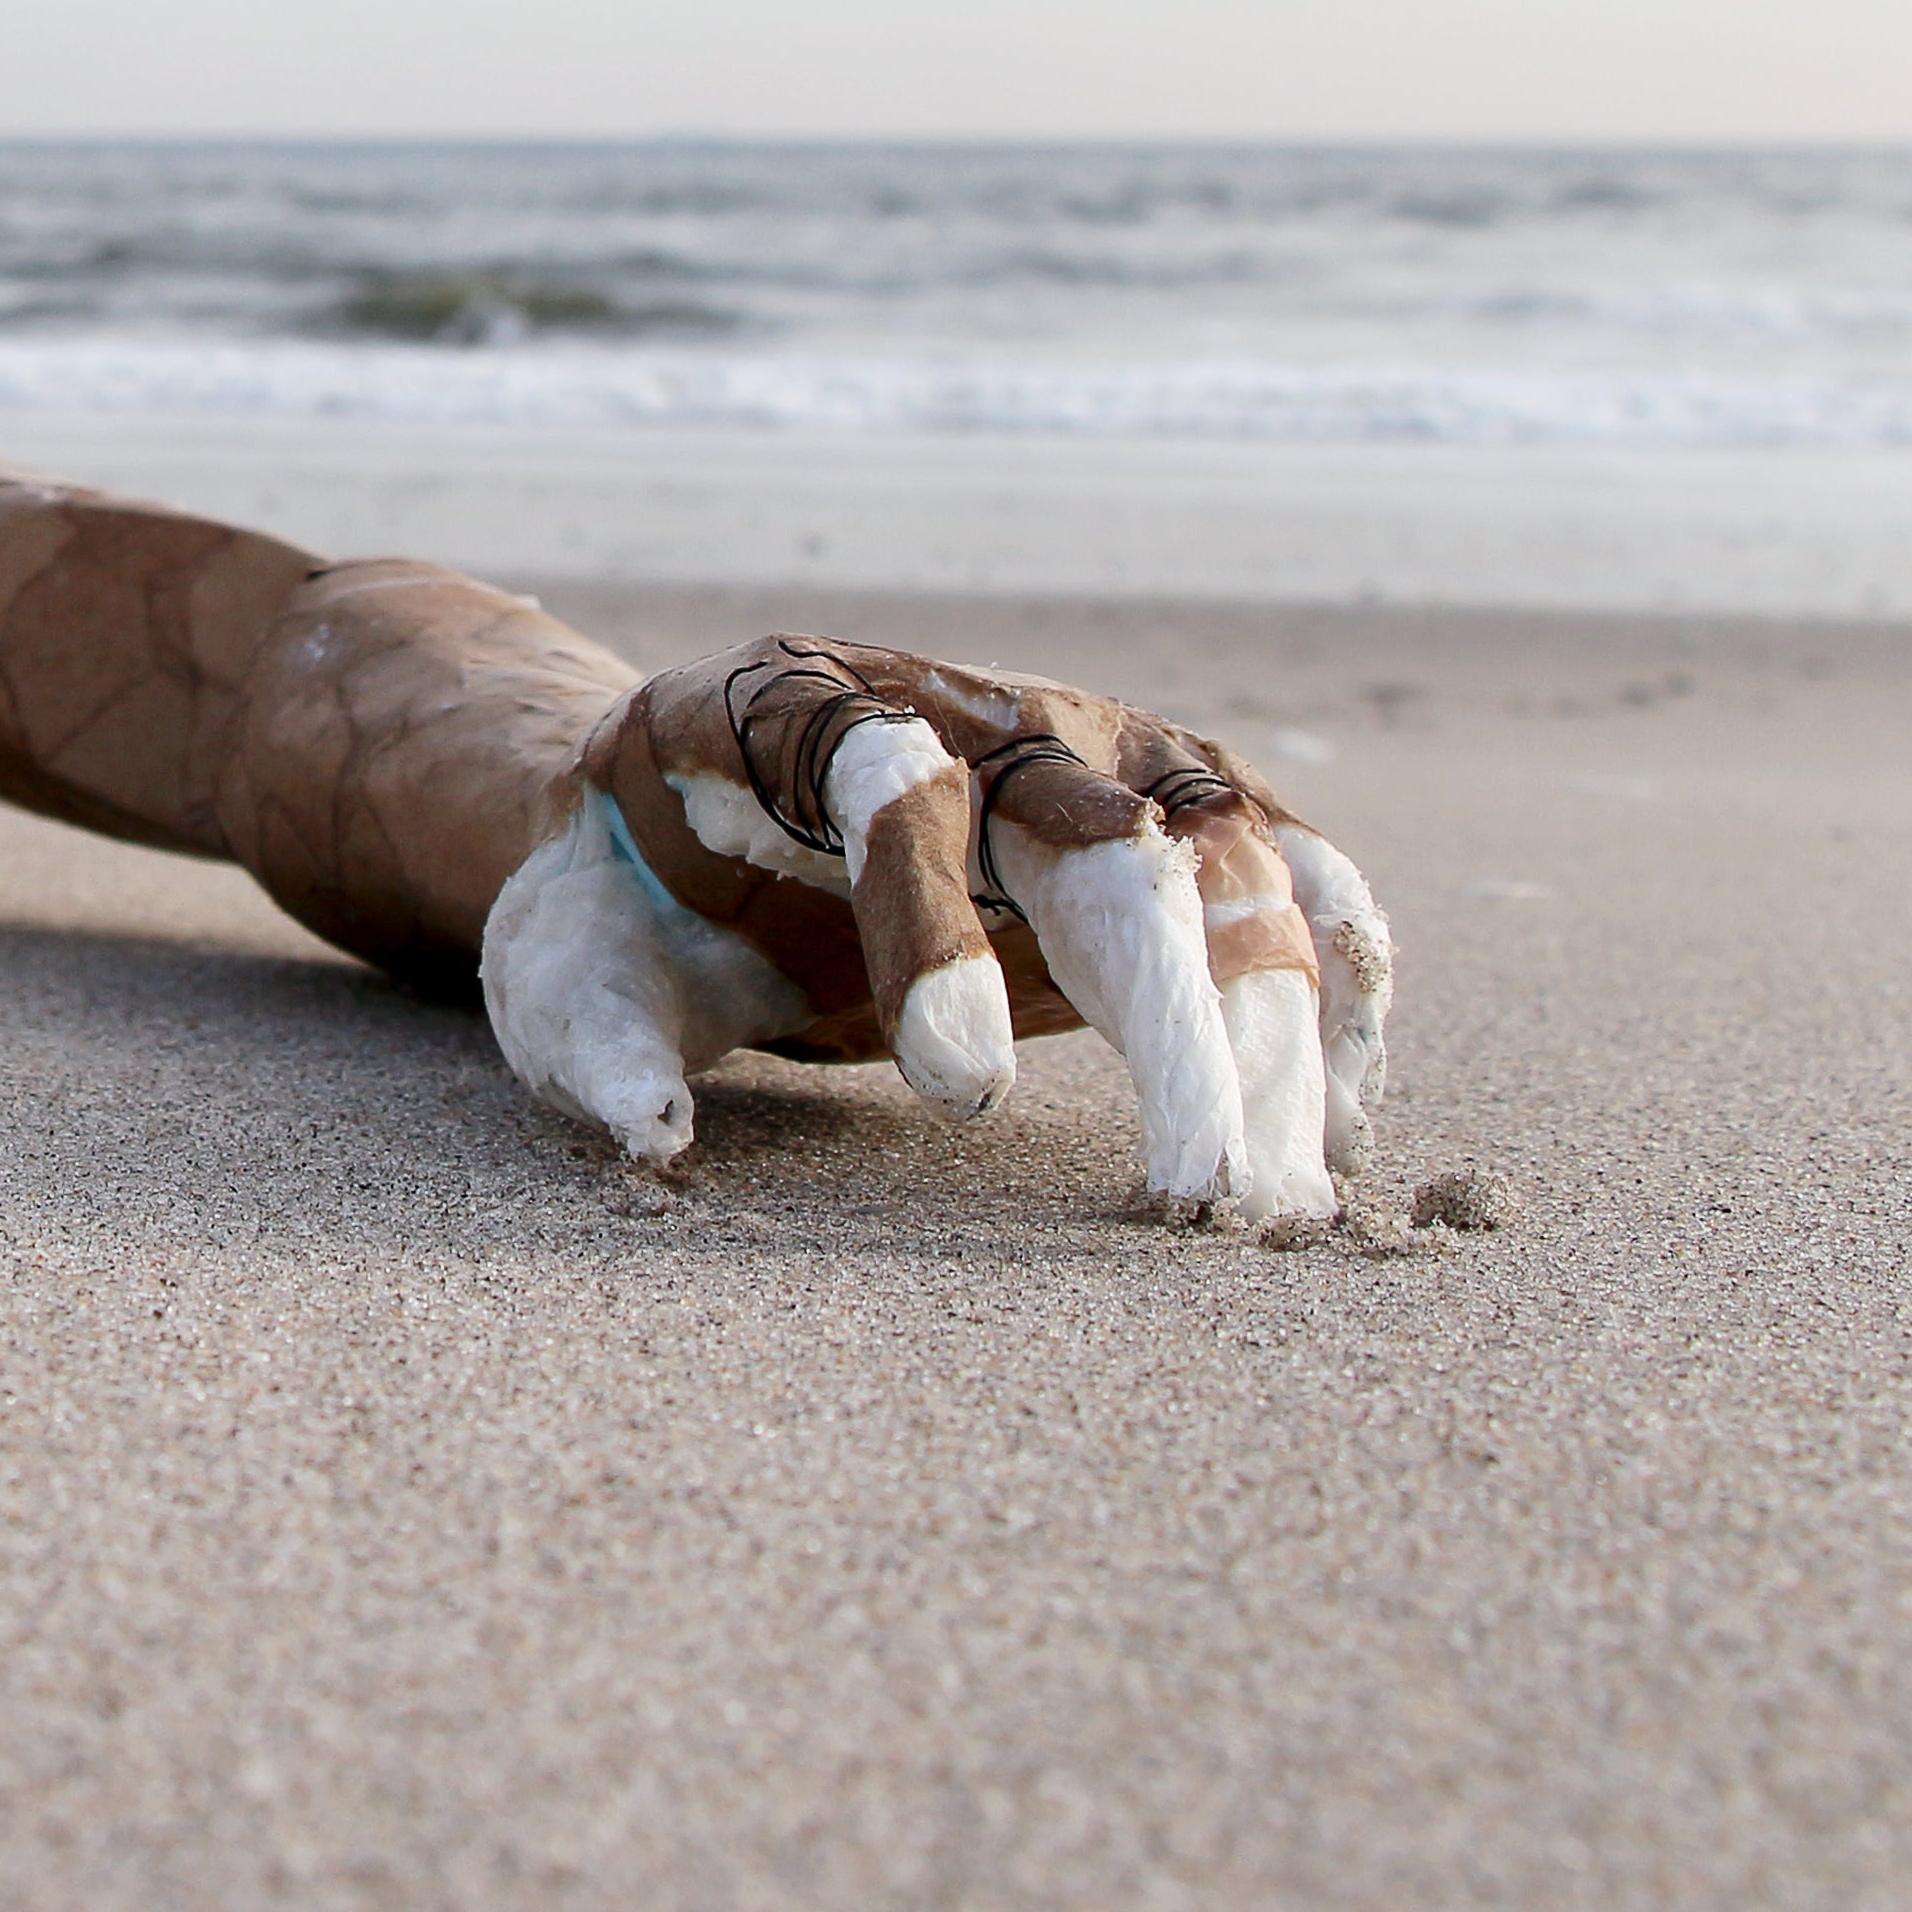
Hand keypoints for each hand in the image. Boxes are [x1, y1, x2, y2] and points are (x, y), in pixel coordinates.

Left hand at [478, 634, 1393, 1228]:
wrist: (692, 823)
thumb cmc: (630, 903)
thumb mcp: (568, 969)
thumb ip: (602, 1046)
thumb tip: (658, 1145)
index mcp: (796, 708)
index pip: (889, 785)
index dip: (935, 927)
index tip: (953, 1091)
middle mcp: (972, 706)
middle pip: (1104, 833)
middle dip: (1170, 1010)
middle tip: (1199, 1196)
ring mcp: (1091, 750)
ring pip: (1225, 861)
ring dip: (1273, 1027)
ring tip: (1283, 1204)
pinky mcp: (1170, 815)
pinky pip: (1290, 875)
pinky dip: (1334, 983)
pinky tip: (1343, 1123)